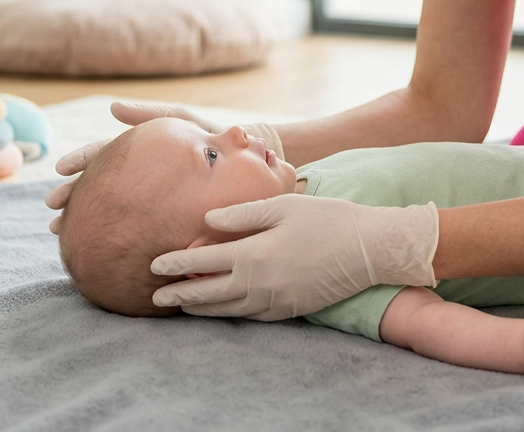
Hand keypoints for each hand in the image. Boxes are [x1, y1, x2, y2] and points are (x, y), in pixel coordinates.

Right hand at [44, 102, 283, 231]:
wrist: (253, 163)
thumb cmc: (217, 137)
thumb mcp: (184, 121)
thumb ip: (151, 115)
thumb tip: (111, 107)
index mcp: (143, 153)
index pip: (104, 156)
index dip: (82, 163)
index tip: (60, 171)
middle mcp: (143, 176)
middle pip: (101, 185)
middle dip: (75, 195)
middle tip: (53, 210)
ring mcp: (153, 197)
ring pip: (114, 208)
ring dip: (89, 217)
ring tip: (64, 231)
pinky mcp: (168, 216)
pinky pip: (140, 227)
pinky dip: (119, 236)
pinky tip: (105, 250)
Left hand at [149, 193, 438, 319]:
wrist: (370, 248)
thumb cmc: (327, 219)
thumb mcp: (283, 207)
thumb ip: (242, 214)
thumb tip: (207, 218)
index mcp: (255, 254)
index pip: (203, 262)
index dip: (175, 264)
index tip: (153, 265)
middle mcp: (261, 283)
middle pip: (209, 293)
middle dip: (179, 295)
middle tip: (155, 297)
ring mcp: (276, 301)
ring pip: (228, 310)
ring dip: (201, 309)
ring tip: (181, 307)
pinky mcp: (292, 310)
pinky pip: (253, 316)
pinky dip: (231, 314)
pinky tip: (223, 310)